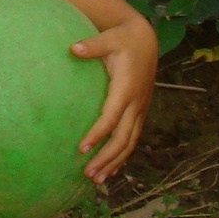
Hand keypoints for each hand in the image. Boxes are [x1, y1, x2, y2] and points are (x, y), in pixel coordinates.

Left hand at [70, 14, 157, 183]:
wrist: (146, 40)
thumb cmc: (122, 39)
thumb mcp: (108, 38)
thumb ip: (92, 45)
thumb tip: (72, 48)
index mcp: (126, 89)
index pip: (110, 118)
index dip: (97, 134)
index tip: (81, 148)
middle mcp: (135, 104)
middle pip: (122, 139)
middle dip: (105, 158)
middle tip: (87, 174)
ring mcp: (140, 109)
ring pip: (129, 143)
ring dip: (114, 162)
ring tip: (97, 179)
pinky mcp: (140, 111)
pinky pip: (132, 138)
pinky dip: (122, 155)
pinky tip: (110, 167)